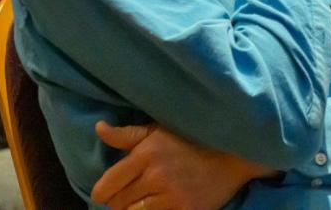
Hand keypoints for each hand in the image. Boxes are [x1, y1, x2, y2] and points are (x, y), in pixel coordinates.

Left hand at [91, 121, 274, 209]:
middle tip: (120, 199)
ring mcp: (172, 196)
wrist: (231, 154)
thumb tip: (99, 128)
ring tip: (135, 205)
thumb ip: (126, 135)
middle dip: (116, 201)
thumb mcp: (157, 130)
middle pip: (121, 201)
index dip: (101, 192)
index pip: (111, 181)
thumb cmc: (190, 138)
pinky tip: (152, 208)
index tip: (100, 194)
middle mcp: (156, 176)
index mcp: (146, 154)